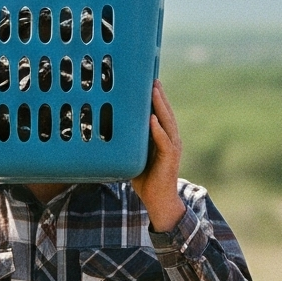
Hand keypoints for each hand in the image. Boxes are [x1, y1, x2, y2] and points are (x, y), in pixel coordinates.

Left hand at [132, 80, 186, 231]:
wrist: (159, 201)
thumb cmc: (146, 179)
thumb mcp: (135, 157)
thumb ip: (128, 144)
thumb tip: (108, 133)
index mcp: (164, 138)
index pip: (161, 114)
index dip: (156, 99)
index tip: (149, 83)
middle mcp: (171, 140)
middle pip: (166, 113)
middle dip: (159, 96)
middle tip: (153, 79)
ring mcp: (172, 148)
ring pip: (167, 123)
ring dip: (161, 107)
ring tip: (154, 92)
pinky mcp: (169, 159)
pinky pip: (164, 141)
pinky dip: (158, 130)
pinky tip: (153, 119)